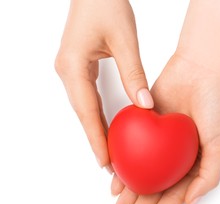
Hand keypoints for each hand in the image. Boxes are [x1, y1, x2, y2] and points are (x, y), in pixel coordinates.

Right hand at [55, 0, 152, 167]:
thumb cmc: (105, 4)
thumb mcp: (124, 40)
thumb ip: (134, 74)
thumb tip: (144, 105)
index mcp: (73, 66)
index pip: (87, 111)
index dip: (96, 138)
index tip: (105, 161)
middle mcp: (67, 72)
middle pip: (83, 114)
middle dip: (96, 140)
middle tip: (111, 165)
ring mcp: (71, 71)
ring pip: (85, 109)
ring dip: (97, 130)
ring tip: (110, 152)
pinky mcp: (78, 69)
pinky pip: (87, 99)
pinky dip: (97, 116)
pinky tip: (107, 127)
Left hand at [111, 54, 219, 203]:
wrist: (199, 70)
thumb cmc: (215, 105)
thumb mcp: (219, 143)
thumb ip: (208, 175)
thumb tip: (189, 202)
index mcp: (193, 165)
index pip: (173, 198)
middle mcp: (175, 158)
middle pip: (154, 191)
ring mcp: (160, 144)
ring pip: (141, 175)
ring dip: (129, 196)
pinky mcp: (146, 128)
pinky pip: (132, 152)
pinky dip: (123, 168)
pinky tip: (114, 183)